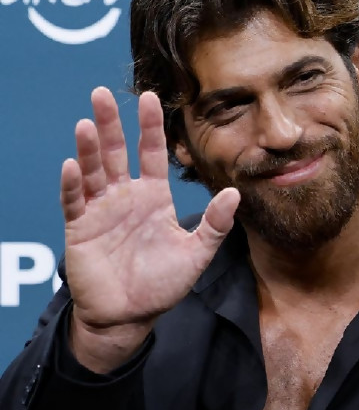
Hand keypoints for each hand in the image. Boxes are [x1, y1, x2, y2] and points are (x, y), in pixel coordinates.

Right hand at [60, 87, 239, 371]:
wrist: (130, 316)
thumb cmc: (162, 284)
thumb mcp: (196, 253)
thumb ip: (215, 224)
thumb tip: (234, 193)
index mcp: (154, 197)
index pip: (151, 153)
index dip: (150, 127)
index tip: (150, 98)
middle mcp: (126, 197)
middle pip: (117, 152)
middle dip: (110, 124)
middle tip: (103, 93)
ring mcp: (101, 210)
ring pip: (93, 171)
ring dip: (89, 148)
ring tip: (87, 123)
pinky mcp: (80, 228)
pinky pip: (74, 201)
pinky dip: (73, 184)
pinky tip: (73, 165)